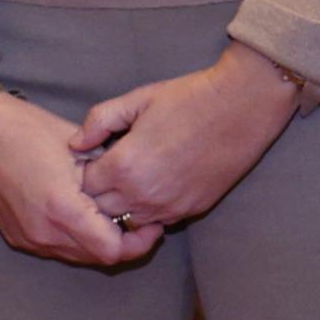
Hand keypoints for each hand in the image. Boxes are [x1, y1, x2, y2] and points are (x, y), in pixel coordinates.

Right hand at [0, 78, 156, 269]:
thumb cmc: (27, 129)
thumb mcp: (77, 146)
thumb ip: (106, 175)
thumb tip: (132, 189)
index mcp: (62, 208)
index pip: (112, 249)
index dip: (138, 240)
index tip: (152, 222)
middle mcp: (43, 232)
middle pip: (97, 258)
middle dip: (124, 243)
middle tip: (140, 220)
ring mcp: (27, 238)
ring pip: (77, 255)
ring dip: (99, 242)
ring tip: (114, 216)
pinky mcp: (17, 237)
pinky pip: (57, 248)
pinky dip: (76, 239)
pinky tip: (85, 215)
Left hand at [69, 47, 304, 231]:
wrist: (243, 105)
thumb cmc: (189, 98)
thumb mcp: (138, 99)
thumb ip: (99, 121)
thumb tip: (76, 143)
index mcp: (123, 166)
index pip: (84, 187)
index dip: (88, 171)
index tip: (100, 157)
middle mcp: (142, 194)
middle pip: (102, 211)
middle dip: (101, 193)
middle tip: (113, 170)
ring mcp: (168, 207)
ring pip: (129, 221)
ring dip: (126, 205)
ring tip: (136, 178)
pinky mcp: (191, 210)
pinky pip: (158, 221)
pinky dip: (152, 209)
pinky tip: (160, 184)